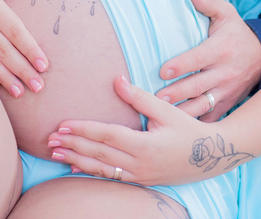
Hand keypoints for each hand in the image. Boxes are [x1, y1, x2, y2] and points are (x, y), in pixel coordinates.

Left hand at [46, 75, 253, 185]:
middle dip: (72, 146)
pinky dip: (91, 172)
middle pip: (98, 154)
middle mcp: (139, 164)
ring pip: (101, 169)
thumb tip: (116, 79)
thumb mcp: (166, 110)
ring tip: (54, 154)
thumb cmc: (189, 130)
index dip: (83, 130)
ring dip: (76, 160)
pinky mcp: (141, 181)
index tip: (62, 125)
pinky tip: (74, 168)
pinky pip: (110, 177)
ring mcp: (140, 175)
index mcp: (145, 145)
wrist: (212, 157)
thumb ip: (139, 96)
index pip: (106, 135)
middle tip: (48, 140)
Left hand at [155, 0, 260, 120]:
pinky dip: (195, 124)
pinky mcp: (227, 104)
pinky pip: (211, 118)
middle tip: (156, 98)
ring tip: (162, 116)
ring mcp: (226, 91)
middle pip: (198, 85)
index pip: (199, 58)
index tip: (163, 70)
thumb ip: (207, 2)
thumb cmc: (236, 33)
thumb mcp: (226, 13)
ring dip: (183, 112)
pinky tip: (177, 129)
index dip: (181, 64)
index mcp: (221, 50)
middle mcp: (224, 72)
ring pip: (203, 105)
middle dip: (177, 93)